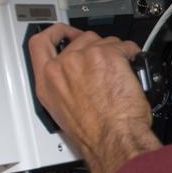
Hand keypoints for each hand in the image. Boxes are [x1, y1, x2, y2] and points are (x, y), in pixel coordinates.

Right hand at [27, 24, 159, 172]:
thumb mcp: (64, 113)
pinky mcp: (106, 55)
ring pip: (102, 40)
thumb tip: (76, 80)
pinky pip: (123, 45)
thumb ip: (63, 89)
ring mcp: (83, 58)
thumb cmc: (94, 134)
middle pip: (79, 39)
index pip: (39, 44)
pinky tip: (132, 68)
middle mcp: (61, 67)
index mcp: (47, 83)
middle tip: (106, 60)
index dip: (53, 33)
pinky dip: (131, 54)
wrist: (113, 140)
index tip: (64, 32)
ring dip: (113, 52)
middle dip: (95, 47)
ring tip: (119, 72)